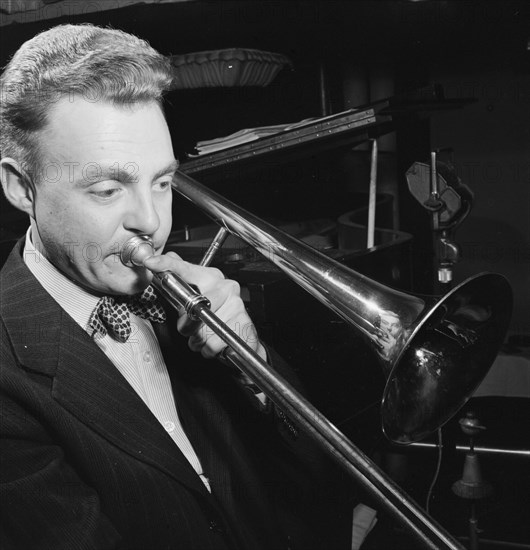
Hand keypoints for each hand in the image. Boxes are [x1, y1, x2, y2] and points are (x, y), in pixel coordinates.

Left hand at [143, 252, 266, 360]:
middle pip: (193, 307)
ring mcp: (236, 304)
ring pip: (203, 330)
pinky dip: (211, 349)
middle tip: (193, 328)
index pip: (185, 268)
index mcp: (211, 277)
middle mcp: (226, 287)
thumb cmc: (218, 317)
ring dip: (200, 340)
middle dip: (187, 325)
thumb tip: (165, 259)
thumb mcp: (195, 298)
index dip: (167, 265)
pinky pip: (215, 343)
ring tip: (206, 335)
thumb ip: (180, 280)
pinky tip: (216, 342)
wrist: (244, 338)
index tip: (152, 262)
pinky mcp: (244, 324)